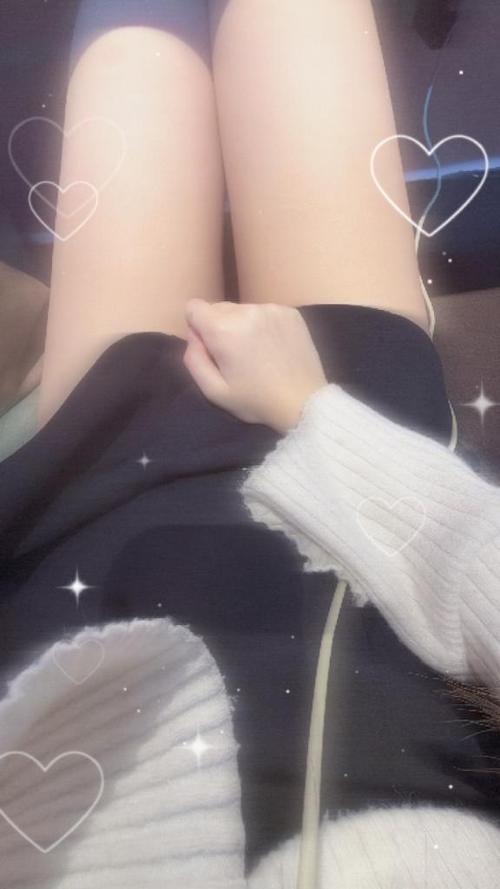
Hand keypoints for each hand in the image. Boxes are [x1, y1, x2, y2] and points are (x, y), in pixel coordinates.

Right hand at [182, 298, 327, 433]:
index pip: (193, 307)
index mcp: (223, 328)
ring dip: (242, 326)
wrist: (304, 402)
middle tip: (236, 356)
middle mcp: (247, 310)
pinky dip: (263, 325)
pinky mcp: (291, 312)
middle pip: (218, 308)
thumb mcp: (214, 390)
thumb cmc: (256, 401)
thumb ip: (193, 359)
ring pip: (242, 310)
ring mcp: (271, 309)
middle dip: (219, 327)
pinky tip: (273, 348)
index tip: (211, 348)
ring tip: (257, 353)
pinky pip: (264, 312)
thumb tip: (193, 334)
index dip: (196, 328)